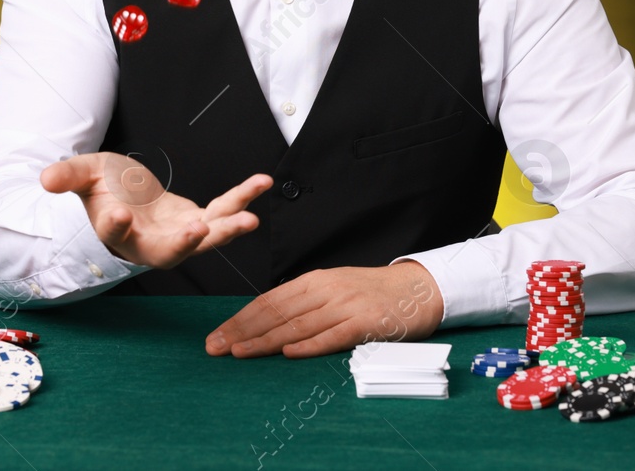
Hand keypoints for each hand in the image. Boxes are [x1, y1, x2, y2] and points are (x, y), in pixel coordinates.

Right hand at [39, 153, 272, 269]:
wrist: (127, 194)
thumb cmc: (104, 187)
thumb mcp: (84, 173)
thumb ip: (68, 175)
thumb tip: (44, 178)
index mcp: (116, 231)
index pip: (114, 232)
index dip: (115, 225)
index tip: (117, 215)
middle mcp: (148, 242)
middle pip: (166, 252)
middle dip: (184, 243)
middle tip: (199, 230)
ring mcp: (177, 235)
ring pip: (203, 240)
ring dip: (226, 230)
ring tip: (249, 219)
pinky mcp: (200, 221)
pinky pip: (224, 211)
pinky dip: (243, 198)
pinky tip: (262, 181)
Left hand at [205, 260, 442, 357]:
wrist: (418, 290)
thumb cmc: (373, 294)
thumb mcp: (334, 289)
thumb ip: (305, 302)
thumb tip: (268, 321)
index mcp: (315, 281)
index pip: (269, 301)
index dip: (240, 319)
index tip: (217, 335)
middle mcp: (326, 290)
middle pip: (276, 312)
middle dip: (242, 331)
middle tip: (215, 348)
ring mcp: (345, 305)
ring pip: (298, 324)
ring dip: (265, 340)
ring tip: (240, 353)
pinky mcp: (365, 323)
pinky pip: (333, 335)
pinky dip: (310, 345)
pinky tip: (289, 352)